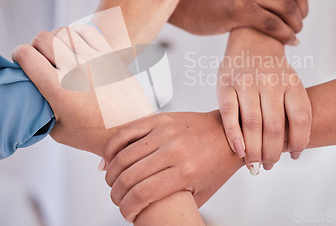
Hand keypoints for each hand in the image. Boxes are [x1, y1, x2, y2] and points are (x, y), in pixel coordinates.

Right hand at [12, 25, 152, 154]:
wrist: (132, 130)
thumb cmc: (94, 134)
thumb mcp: (58, 129)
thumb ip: (41, 108)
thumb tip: (31, 92)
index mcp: (59, 88)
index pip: (26, 55)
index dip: (18, 55)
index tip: (20, 60)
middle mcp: (75, 69)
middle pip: (43, 38)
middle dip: (35, 45)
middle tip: (39, 57)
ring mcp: (94, 58)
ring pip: (64, 31)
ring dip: (55, 39)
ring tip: (57, 52)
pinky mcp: (109, 55)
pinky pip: (86, 31)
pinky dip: (75, 35)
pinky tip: (75, 47)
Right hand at [102, 111, 242, 222]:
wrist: (226, 134)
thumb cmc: (215, 164)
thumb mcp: (200, 192)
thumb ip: (175, 203)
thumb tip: (153, 216)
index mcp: (186, 171)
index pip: (143, 194)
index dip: (127, 208)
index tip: (126, 213)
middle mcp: (174, 150)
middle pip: (130, 176)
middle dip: (117, 194)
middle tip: (117, 199)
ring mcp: (165, 132)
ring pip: (124, 155)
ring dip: (111, 174)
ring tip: (112, 183)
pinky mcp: (159, 119)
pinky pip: (127, 133)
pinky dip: (112, 148)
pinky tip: (109, 160)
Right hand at [217, 28, 310, 172]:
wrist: (251, 39)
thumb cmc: (273, 71)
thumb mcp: (291, 82)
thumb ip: (292, 108)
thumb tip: (293, 148)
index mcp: (291, 83)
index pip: (301, 118)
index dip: (299, 142)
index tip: (293, 155)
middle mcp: (270, 82)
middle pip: (275, 126)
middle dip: (272, 153)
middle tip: (268, 166)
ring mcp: (247, 82)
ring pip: (252, 123)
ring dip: (253, 150)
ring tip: (254, 165)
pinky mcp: (225, 84)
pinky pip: (228, 113)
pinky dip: (233, 135)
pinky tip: (239, 150)